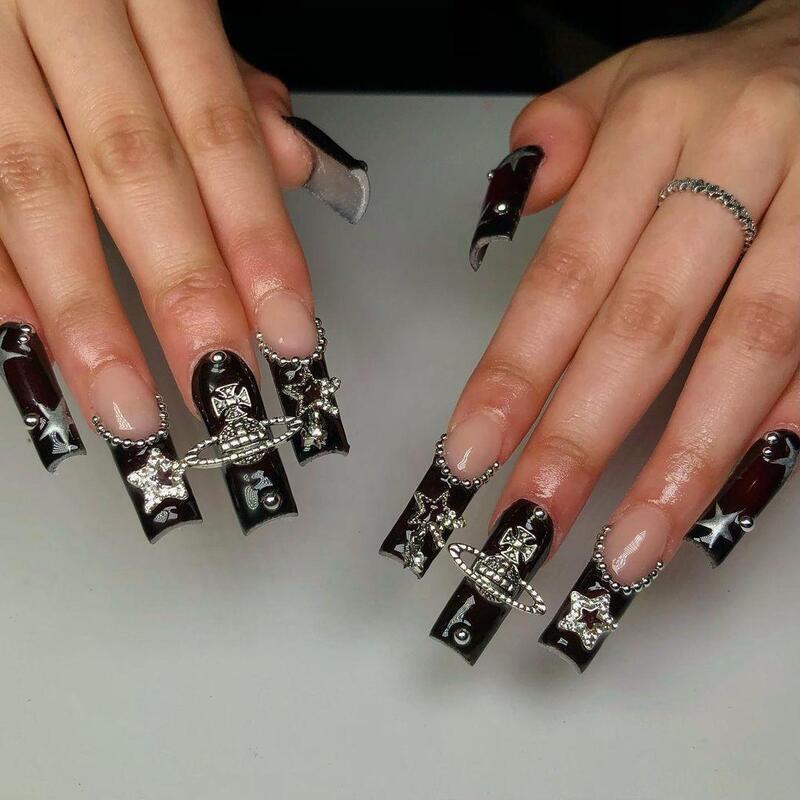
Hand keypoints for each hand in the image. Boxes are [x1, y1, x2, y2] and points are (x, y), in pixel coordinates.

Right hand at [0, 1, 363, 534]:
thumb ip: (222, 80)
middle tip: (217, 379)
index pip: (216, 128)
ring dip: (85, 310)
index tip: (287, 328)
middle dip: (181, 287)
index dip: (255, 236)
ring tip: (126, 400)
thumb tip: (291, 158)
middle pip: (133, 166)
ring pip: (33, 188)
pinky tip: (32, 349)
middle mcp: (57, 9)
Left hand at [407, 0, 798, 667]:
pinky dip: (784, 417)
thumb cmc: (725, 83)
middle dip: (583, 435)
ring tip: (631, 546)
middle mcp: (739, 153)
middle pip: (647, 321)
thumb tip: (504, 210)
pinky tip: (736, 489)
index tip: (474, 451)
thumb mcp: (634, 80)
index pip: (568, 271)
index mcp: (656, 122)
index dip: (517, 371)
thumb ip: (564, 138)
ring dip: (686, 457)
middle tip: (534, 522)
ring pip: (750, 344)